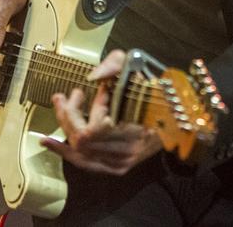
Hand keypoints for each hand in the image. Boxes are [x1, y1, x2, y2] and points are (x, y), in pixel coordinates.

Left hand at [42, 50, 163, 174]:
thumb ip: (115, 64)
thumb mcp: (139, 66)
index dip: (91, 106)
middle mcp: (128, 151)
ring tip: (59, 107)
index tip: (95, 89)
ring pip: (80, 153)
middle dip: (68, 115)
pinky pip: (86, 164)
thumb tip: (92, 77)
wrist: (181, 115)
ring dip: (66, 128)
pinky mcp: (120, 167)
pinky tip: (50, 142)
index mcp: (135, 128)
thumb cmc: (159, 89)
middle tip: (62, 96)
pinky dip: (66, 152)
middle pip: (82, 141)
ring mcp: (123, 162)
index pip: (95, 127)